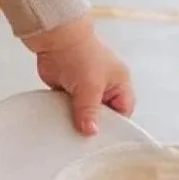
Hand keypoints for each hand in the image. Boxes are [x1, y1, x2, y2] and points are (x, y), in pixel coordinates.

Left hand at [24, 16, 134, 135]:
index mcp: (119, 84)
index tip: (104, 140)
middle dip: (95, 124)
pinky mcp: (68, 90)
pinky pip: (69, 108)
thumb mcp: (90, 87)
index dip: (116, 126)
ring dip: (77, 120)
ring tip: (71, 135)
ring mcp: (85, 88)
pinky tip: (60, 124)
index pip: (124, 112)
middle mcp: (104, 87)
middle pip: (104, 114)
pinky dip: (65, 114)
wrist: (54, 39)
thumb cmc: (80, 55)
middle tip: (85, 140)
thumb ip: (90, 111)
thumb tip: (90, 132)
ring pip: (85, 112)